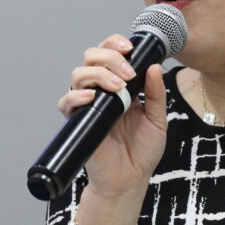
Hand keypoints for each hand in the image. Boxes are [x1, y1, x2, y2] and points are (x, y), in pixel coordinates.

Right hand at [57, 34, 167, 197]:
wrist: (130, 180)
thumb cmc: (142, 151)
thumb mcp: (158, 119)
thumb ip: (156, 94)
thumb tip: (155, 66)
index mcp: (120, 86)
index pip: (110, 54)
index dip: (115, 44)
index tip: (130, 47)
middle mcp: (101, 91)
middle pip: (91, 57)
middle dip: (109, 57)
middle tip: (127, 72)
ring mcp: (88, 105)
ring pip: (79, 74)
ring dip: (98, 74)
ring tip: (117, 86)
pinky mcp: (77, 121)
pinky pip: (67, 102)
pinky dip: (77, 95)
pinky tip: (92, 96)